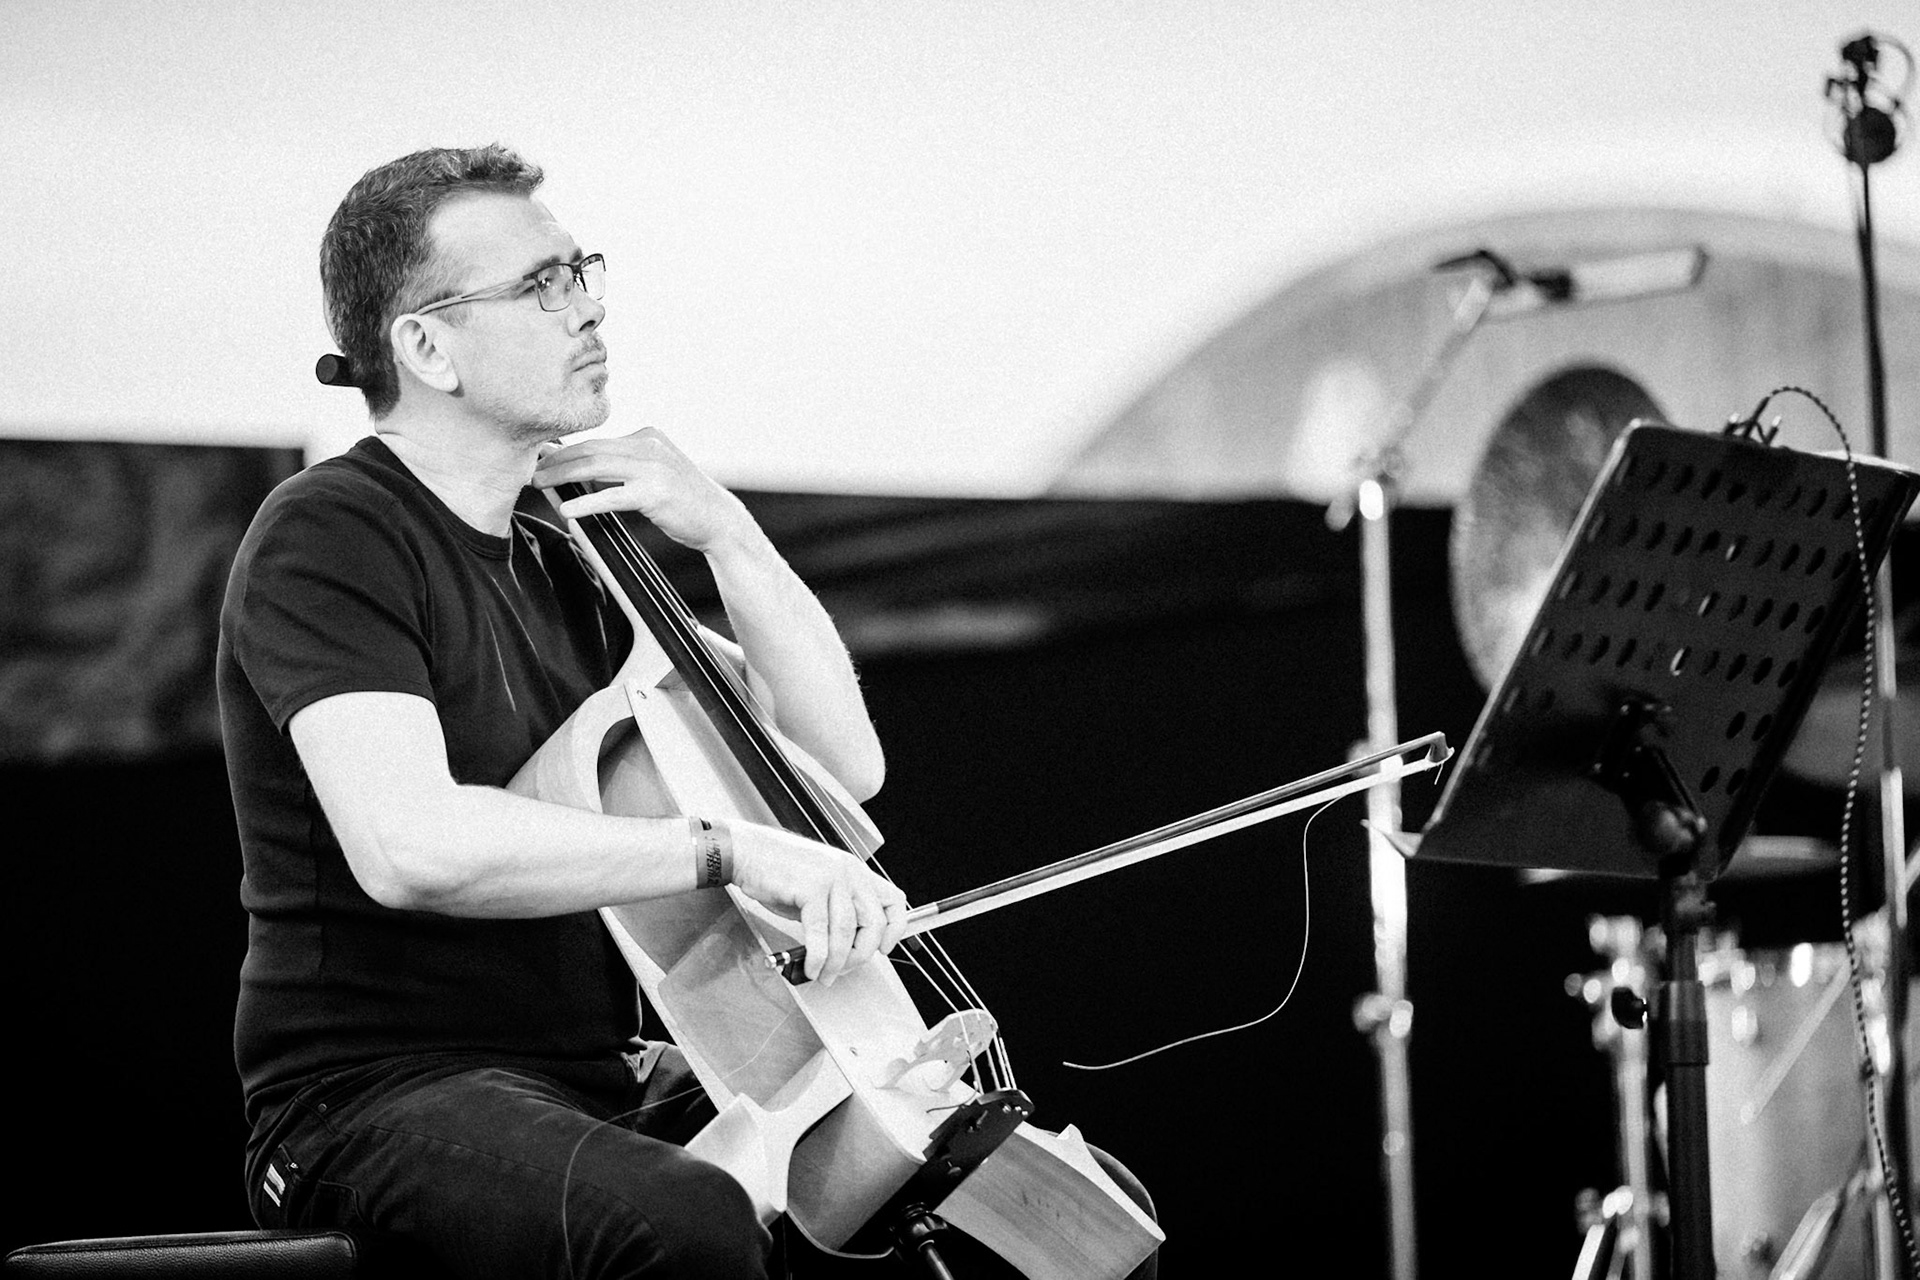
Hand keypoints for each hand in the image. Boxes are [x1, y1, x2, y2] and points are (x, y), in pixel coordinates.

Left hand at [533, 428, 753, 553]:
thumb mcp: (654, 472)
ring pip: (595, 467)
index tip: (539, 458)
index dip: (563, 449)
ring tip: (537, 484)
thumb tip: (580, 470)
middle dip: (555, 460)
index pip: (596, 440)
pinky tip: (567, 510)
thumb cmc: (683, 501)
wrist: (719, 520)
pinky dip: (586, 503)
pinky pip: (611, 496)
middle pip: (590, 449)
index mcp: (647, 436)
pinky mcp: (655, 493)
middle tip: (529, 470)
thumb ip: (623, 466)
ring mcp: (653, 467)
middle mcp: (649, 445)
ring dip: (561, 475)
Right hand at [727, 822, 909, 984]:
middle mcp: (849, 872)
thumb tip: (846, 945)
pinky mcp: (811, 888)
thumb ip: (838, 909)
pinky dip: (817, 957)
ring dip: (835, 963)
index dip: (895, 928)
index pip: (894, 900)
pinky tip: (811, 966)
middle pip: (874, 922)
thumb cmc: (777, 870)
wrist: (746, 852)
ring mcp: (832, 878)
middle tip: (845, 969)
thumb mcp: (819, 886)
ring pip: (846, 933)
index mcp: (855, 871)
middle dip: (861, 954)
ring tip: (823, 975)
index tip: (883, 948)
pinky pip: (820, 933)